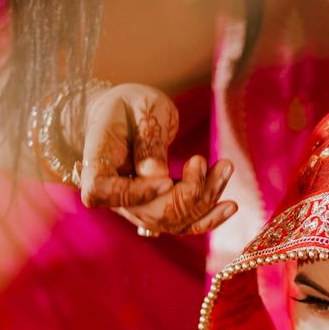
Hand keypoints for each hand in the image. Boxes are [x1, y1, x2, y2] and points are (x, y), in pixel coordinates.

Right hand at [76, 83, 237, 235]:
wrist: (129, 117)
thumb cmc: (131, 105)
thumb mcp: (142, 109)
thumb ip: (148, 141)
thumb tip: (159, 177)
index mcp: (98, 163)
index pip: (105, 192)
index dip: (137, 194)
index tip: (167, 179)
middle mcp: (114, 195)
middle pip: (149, 214)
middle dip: (186, 195)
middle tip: (203, 161)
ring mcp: (137, 208)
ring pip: (172, 221)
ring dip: (204, 199)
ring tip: (225, 167)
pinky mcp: (159, 211)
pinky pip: (184, 224)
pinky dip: (209, 217)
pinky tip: (230, 206)